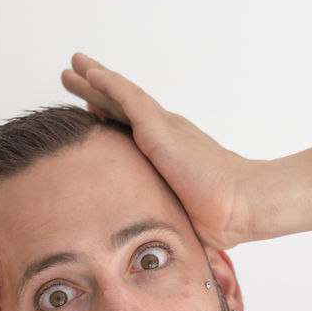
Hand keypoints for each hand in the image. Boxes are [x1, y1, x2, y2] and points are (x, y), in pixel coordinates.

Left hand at [61, 53, 259, 249]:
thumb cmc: (216, 218)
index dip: (110, 116)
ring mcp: (162, 128)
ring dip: (96, 79)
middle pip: (122, 106)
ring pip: (121, 95)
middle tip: (74, 75)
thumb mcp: (176, 214)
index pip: (132, 130)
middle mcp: (165, 134)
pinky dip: (108, 84)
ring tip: (75, 65)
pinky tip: (90, 74)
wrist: (237, 207)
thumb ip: (160, 216)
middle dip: (97, 91)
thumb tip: (150, 245)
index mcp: (168, 153)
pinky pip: (127, 98)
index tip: (90, 109)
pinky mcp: (159, 128)